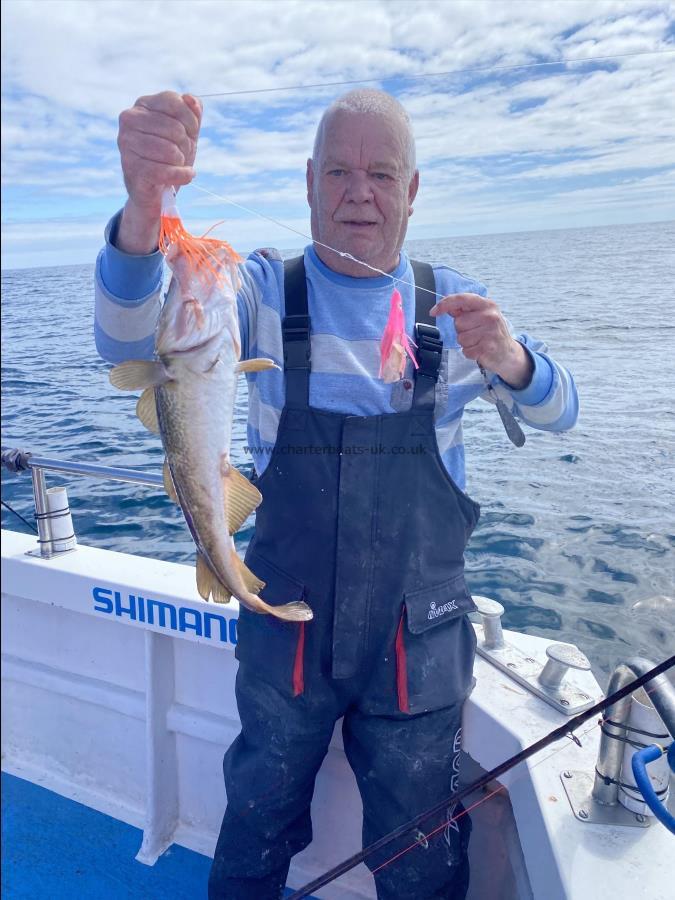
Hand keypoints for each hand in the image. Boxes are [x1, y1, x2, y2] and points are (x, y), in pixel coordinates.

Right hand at [116, 91, 201, 252]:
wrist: (157, 189)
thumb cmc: (171, 155)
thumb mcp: (187, 131)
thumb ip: (193, 111)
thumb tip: (191, 99)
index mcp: (142, 105)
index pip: (174, 102)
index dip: (191, 121)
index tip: (191, 133)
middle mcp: (129, 120)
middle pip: (175, 129)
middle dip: (186, 145)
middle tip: (182, 154)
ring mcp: (126, 144)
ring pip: (170, 151)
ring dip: (182, 162)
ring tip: (177, 165)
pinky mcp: (130, 168)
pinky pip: (165, 172)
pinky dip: (182, 176)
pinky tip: (186, 176)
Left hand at [429, 293, 532, 388]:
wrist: (508, 353)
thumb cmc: (491, 333)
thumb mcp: (482, 316)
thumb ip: (465, 310)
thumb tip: (446, 307)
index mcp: (487, 304)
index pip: (461, 299)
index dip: (444, 304)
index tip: (433, 312)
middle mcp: (490, 316)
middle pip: (458, 323)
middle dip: (462, 330)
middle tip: (475, 333)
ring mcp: (490, 332)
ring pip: (461, 338)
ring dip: (466, 343)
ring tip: (478, 342)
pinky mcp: (488, 348)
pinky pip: (466, 350)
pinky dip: (470, 353)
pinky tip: (480, 350)